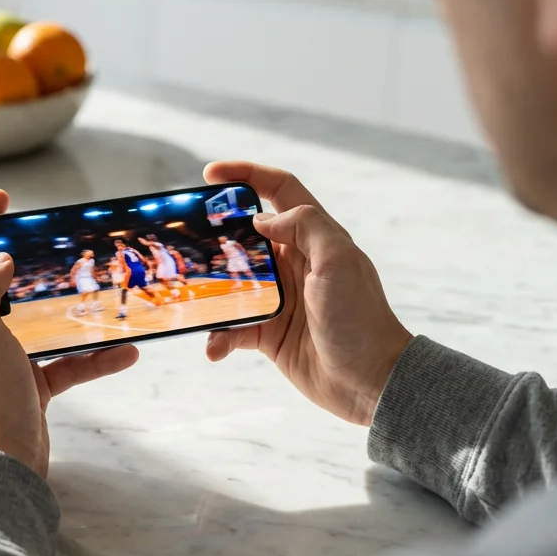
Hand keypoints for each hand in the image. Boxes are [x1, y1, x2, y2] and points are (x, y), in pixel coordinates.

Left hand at [0, 190, 139, 476]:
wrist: (0, 466)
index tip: (6, 199)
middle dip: (26, 257)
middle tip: (56, 239)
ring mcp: (2, 359)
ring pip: (37, 319)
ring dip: (68, 306)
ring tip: (98, 287)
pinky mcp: (30, 385)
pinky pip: (66, 361)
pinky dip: (94, 356)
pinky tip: (125, 351)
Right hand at [203, 162, 411, 425]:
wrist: (370, 381)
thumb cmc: (360, 318)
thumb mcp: (338, 260)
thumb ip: (304, 226)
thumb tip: (261, 219)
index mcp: (313, 237)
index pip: (278, 190)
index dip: (246, 175)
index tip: (210, 174)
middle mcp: (294, 262)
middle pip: (245, 235)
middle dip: (214, 234)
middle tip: (186, 239)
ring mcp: (279, 298)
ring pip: (232, 282)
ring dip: (210, 290)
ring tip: (191, 297)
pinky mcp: (269, 333)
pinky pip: (233, 327)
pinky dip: (220, 336)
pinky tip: (215, 348)